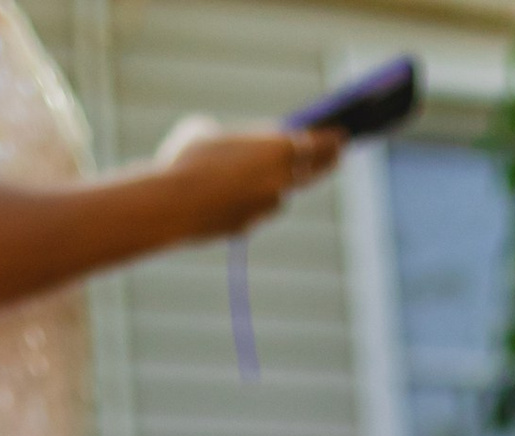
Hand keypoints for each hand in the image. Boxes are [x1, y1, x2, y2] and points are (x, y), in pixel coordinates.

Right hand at [153, 118, 343, 239]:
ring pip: (279, 194)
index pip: (316, 144)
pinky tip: (231, 196)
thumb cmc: (187, 158)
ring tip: (266, 173)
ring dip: (278, 185)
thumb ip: (228, 137)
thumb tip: (225, 145)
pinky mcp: (249, 226)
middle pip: (312, 171)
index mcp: (275, 148)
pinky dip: (249, 203)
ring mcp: (266, 207)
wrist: (172, 203)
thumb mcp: (205, 130)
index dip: (331, 140)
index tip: (342, 137)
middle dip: (326, 161)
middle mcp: (279, 180)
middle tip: (337, 154)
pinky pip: (254, 210)